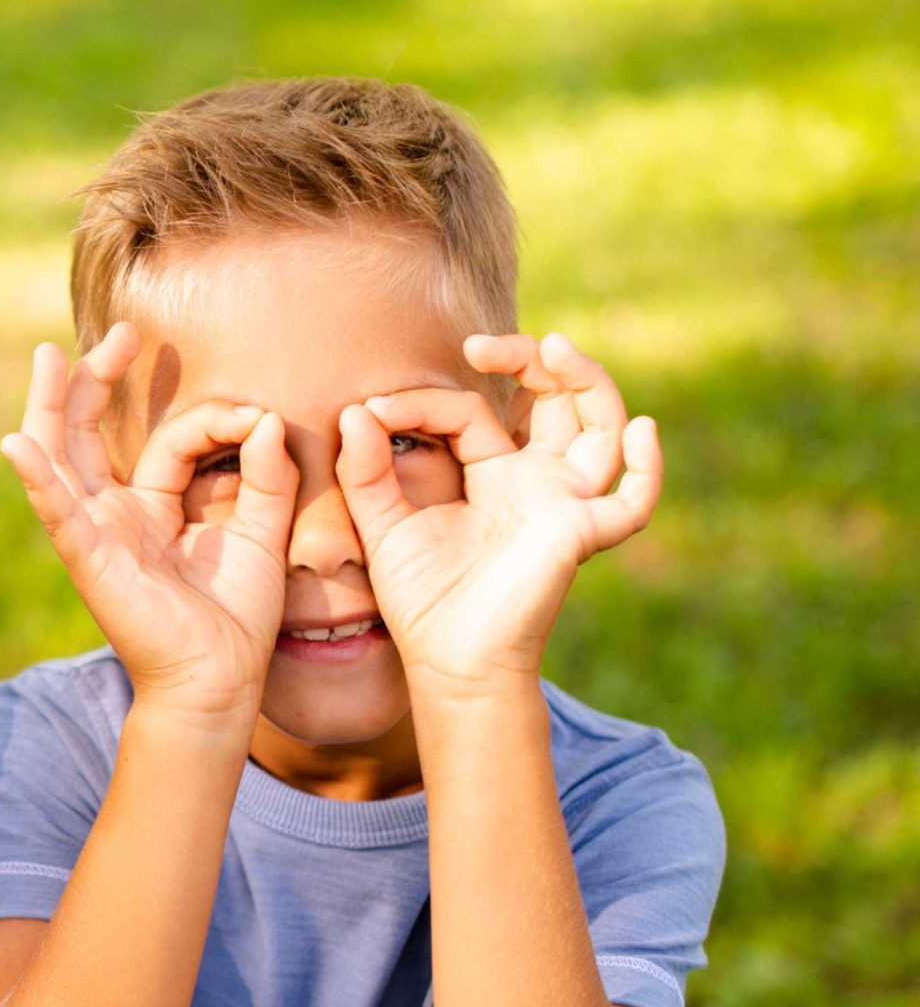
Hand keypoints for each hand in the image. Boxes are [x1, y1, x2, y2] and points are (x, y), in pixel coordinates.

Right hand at [1, 324, 295, 719]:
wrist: (220, 682)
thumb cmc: (236, 618)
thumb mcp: (263, 533)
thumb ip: (267, 476)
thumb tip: (266, 419)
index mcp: (150, 509)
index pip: (169, 441)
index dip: (212, 419)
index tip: (256, 418)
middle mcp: (113, 515)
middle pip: (87, 435)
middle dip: (96, 381)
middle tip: (119, 334)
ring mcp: (95, 534)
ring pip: (60, 459)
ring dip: (52, 407)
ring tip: (50, 358)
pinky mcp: (90, 559)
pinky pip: (57, 512)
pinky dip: (37, 478)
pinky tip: (18, 443)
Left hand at [338, 333, 659, 691]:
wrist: (447, 661)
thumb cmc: (421, 597)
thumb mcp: (382, 524)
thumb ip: (365, 470)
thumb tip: (356, 410)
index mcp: (492, 473)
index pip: (472, 413)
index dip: (424, 403)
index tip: (374, 410)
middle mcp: (536, 480)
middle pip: (556, 400)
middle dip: (529, 361)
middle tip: (482, 345)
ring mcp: (563, 503)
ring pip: (600, 428)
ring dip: (588, 383)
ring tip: (555, 347)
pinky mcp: (580, 535)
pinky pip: (633, 502)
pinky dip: (649, 469)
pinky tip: (642, 430)